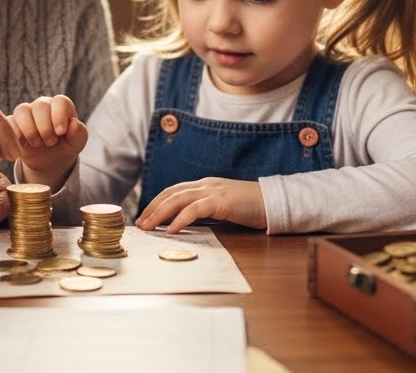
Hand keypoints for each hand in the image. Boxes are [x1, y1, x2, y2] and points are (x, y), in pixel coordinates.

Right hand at [8, 95, 86, 188]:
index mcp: (61, 106)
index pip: (60, 101)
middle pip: (40, 105)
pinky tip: (23, 146)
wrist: (49, 161)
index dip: (59, 115)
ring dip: (29, 130)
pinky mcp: (12, 123)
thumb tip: (74, 123)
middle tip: (50, 142)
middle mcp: (43, 105)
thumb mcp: (76, 144)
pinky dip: (15, 135)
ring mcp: (26, 113)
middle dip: (45, 127)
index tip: (61, 132)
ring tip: (37, 144)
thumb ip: (79, 134)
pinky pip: (8, 122)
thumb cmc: (65, 148)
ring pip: (22, 110)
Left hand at [136, 177, 265, 232]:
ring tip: (148, 228)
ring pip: (178, 199)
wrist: (275, 202)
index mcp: (206, 185)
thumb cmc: (252, 207)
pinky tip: (171, 230)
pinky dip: (180, 219)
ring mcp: (214, 191)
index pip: (174, 191)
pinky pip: (195, 209)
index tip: (145, 218)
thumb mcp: (224, 207)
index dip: (157, 203)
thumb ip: (206, 211)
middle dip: (152, 208)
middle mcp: (206, 185)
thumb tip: (185, 224)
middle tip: (140, 225)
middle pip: (171, 193)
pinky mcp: (222, 201)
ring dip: (160, 214)